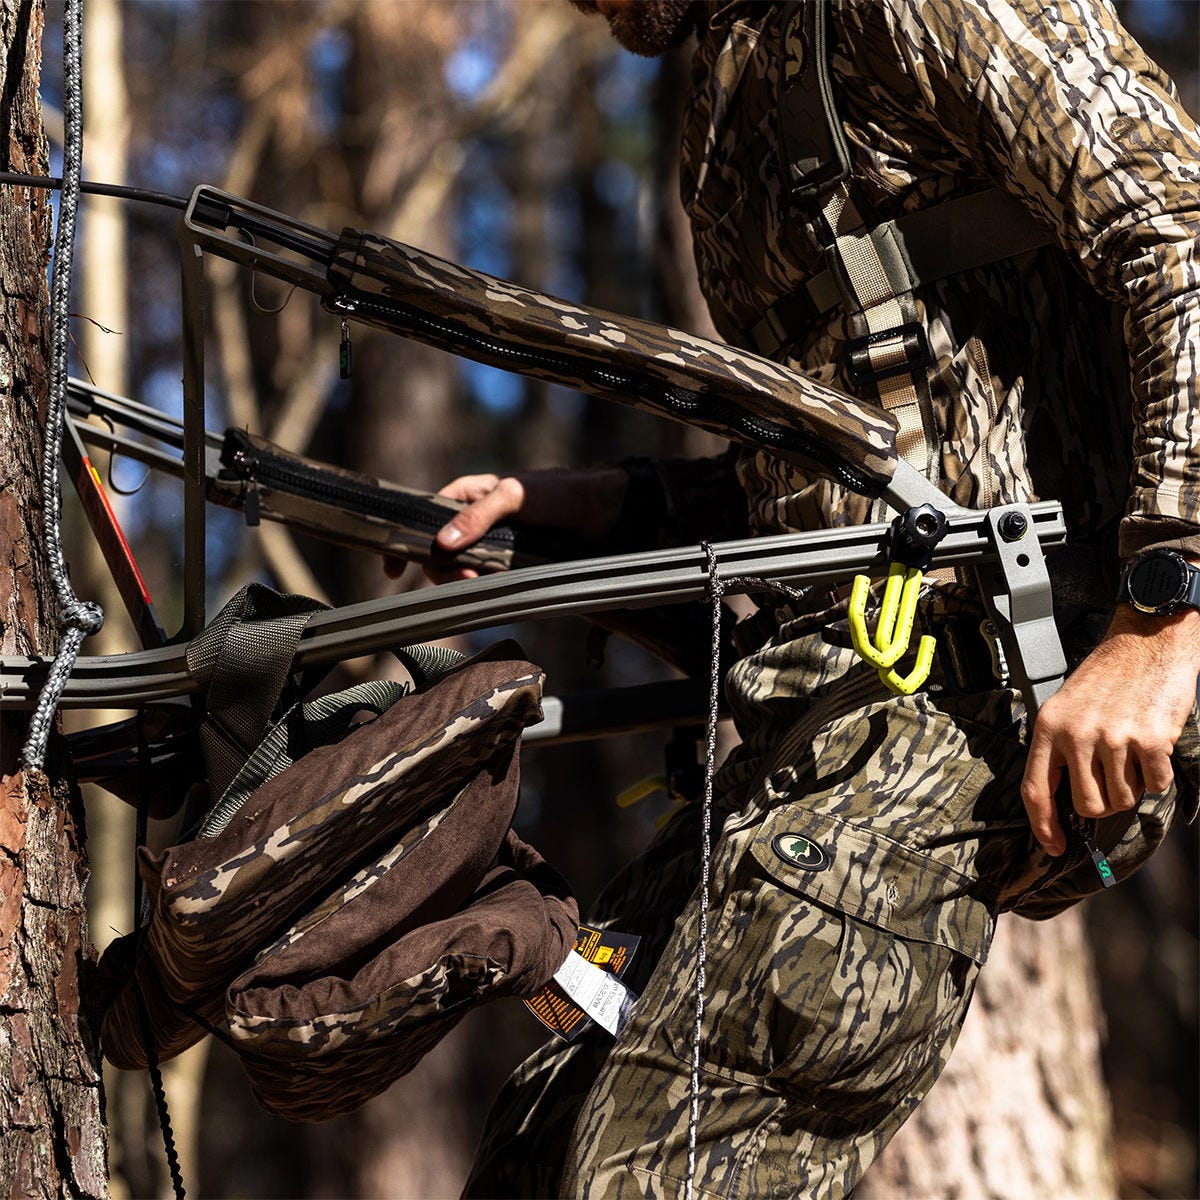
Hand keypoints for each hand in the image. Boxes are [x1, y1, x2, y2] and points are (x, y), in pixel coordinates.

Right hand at [383, 467, 628, 583]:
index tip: (394, 569)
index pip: (422, 519)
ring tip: (480, 582)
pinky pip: (483, 579)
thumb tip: (443, 542)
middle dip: (443, 568)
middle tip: (466, 577)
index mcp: (465, 494)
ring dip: (461, 580)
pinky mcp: (506, 562)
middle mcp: (471, 520)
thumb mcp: (513, 496)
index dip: (406, 544)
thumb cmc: (554, 492)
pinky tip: (486, 589)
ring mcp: (488, 543)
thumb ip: (478, 516)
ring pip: (458, 568)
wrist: (597, 511)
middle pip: (438, 552)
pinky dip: (480, 587)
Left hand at [1020, 603, 1199, 854]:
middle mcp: (1076, 735)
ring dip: (1133, 786)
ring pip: (1122, 799)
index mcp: (1048, 728)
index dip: (1043, 825)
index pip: (1035, 790)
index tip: (1054, 846)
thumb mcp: (1066, 708)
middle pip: (1087, 806)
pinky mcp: (1151, 740)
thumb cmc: (1106, 677)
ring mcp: (1113, 738)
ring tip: (1132, 752)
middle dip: (1104, 802)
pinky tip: (1153, 748)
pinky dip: (1158, 775)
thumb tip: (1066, 802)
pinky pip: (1155, 785)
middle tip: (1114, 777)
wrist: (1146, 641)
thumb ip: (1061, 750)